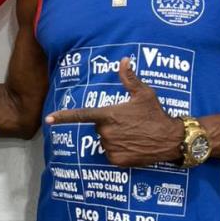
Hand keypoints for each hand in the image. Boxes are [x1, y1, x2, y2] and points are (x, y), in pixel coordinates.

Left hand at [45, 60, 182, 166]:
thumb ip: (129, 78)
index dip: (63, 117)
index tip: (48, 120)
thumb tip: (124, 60)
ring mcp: (111, 147)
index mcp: (109, 115)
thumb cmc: (156, 114)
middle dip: (109, 125)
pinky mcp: (117, 160)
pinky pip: (111, 154)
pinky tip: (133, 145)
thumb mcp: (144, 93)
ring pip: (104, 141)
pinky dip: (119, 151)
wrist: (171, 140)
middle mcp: (106, 132)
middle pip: (98, 127)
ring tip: (133, 134)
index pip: (81, 115)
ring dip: (114, 138)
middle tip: (128, 123)